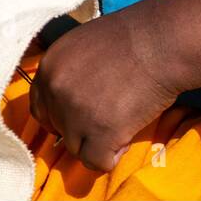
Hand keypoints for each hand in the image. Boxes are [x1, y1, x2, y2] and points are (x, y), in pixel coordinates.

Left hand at [29, 3, 178, 172]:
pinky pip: (97, 162)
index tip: (81, 116)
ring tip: (124, 120)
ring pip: (76, 148)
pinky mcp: (100, 133)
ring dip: (99, 141)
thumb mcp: (84, 45)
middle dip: (81, 129)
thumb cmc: (132, 37)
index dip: (60, 116)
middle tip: (109, 115)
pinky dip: (112, 155)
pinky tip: (127, 135)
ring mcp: (75, 113)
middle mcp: (55, 90)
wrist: (161, 41)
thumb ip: (70, 72)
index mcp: (49, 66)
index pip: (40, 108)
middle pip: (58, 130)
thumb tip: (70, 100)